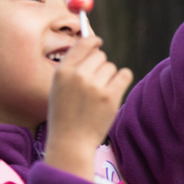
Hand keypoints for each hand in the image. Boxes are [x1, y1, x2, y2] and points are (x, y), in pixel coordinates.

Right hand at [44, 36, 133, 180]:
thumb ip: (72, 66)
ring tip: (98, 95)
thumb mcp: (58, 87)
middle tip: (94, 84)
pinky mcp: (111, 96)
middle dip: (100, 66)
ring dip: (109, 77)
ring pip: (111, 67)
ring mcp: (95, 86)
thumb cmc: (65, 113)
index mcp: (62, 71)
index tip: (98, 42)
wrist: (71, 141)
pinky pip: (125, 74)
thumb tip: (93, 44)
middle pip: (100, 55)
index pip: (82, 44)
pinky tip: (114, 91)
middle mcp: (78, 75)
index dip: (92, 41)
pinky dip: (122, 80)